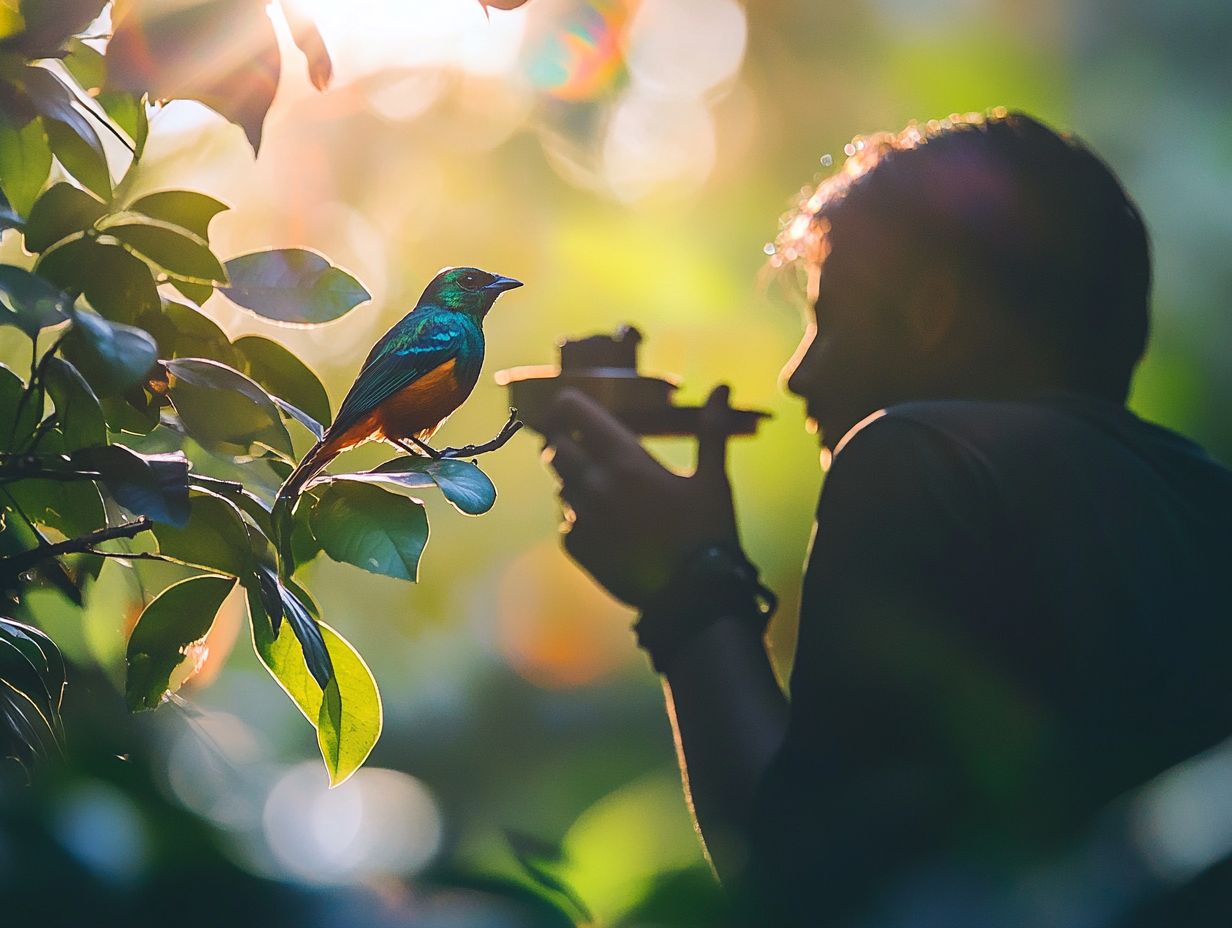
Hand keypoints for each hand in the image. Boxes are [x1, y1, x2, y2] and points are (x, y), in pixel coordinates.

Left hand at [543, 385, 739, 606]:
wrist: (693, 597)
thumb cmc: (707, 533)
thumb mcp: (713, 479)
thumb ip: (712, 430)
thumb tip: (723, 388)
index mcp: (625, 460)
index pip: (573, 413)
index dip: (568, 403)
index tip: (573, 404)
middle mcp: (594, 484)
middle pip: (555, 448)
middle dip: (567, 442)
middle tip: (587, 446)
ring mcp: (582, 518)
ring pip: (561, 485)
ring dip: (575, 481)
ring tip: (606, 489)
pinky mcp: (577, 548)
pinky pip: (567, 521)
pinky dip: (580, 517)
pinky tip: (608, 524)